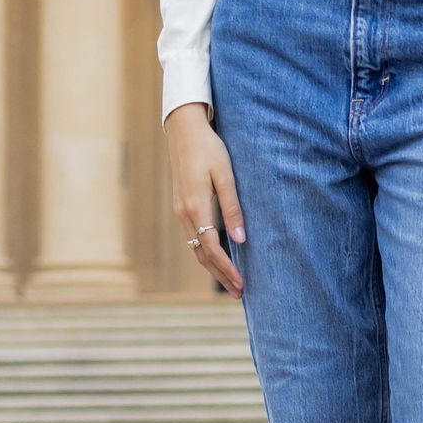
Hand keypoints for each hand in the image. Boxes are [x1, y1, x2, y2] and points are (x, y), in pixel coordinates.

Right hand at [164, 102, 245, 295]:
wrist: (184, 129)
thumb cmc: (209, 149)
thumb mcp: (225, 175)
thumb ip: (232, 208)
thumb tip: (241, 240)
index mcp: (195, 208)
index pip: (212, 249)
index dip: (227, 269)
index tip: (242, 285)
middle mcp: (184, 214)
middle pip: (202, 255)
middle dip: (221, 275)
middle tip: (240, 293)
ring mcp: (180, 210)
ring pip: (195, 248)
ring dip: (212, 266)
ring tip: (231, 280)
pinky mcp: (181, 205)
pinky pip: (192, 237)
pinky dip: (204, 252)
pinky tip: (216, 256)